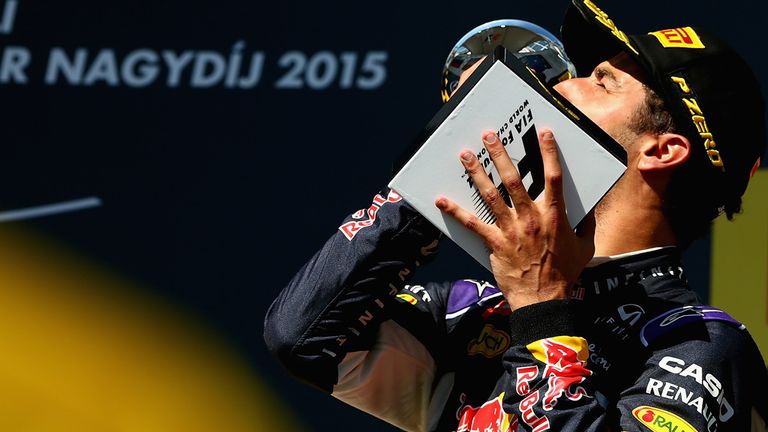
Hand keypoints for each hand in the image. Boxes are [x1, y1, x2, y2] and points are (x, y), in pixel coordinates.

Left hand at [435, 130, 594, 309]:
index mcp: (554, 215)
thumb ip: (586, 225)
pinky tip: (441, 200)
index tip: (543, 132)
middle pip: (513, 179)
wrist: (543, 298)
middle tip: (489, 135)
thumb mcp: (585, 246)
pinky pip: (472, 224)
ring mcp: (510, 229)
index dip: (549, 153)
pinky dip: (455, 211)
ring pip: (490, 195)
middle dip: (500, 154)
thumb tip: (587, 210)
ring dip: (477, 173)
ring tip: (465, 155)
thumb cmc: (565, 273)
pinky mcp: (494, 242)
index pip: (553, 177)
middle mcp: (530, 217)